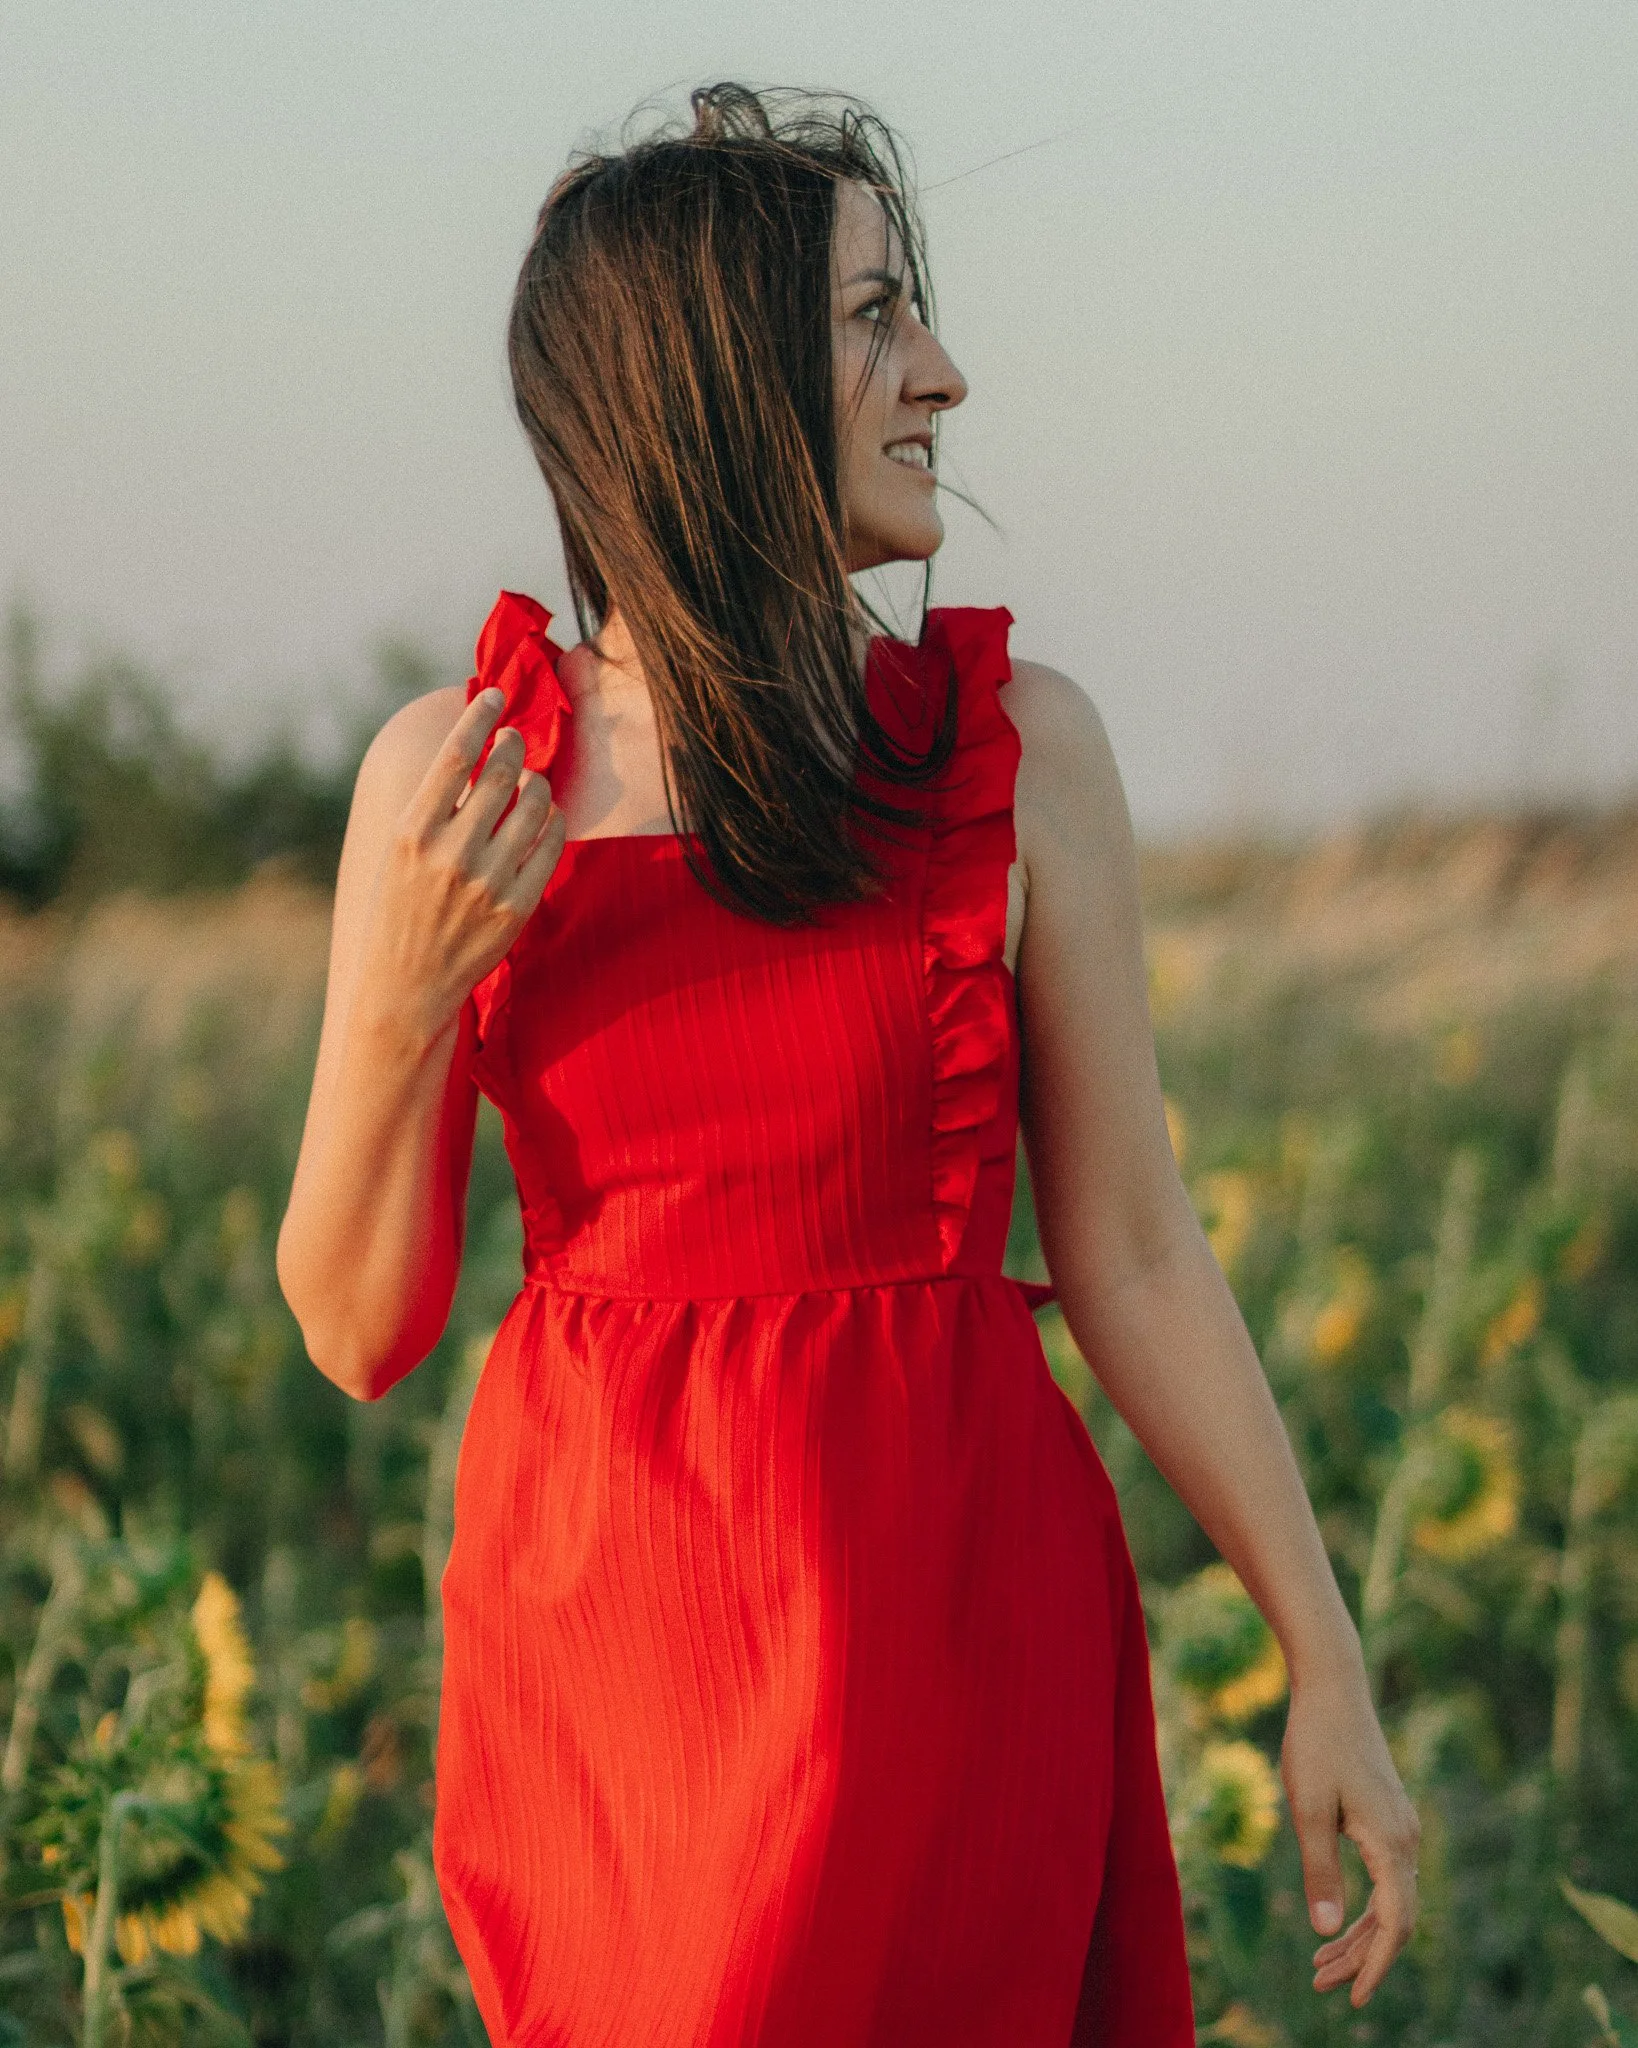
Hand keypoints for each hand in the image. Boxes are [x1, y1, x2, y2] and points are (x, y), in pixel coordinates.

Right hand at [355, 689, 566, 1047]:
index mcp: (412, 831)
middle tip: (516, 738)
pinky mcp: (516, 907)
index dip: (481, 716)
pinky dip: (553, 823)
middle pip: (501, 773)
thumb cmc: (398, 908)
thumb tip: (473, 749)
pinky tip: (545, 818)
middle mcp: (450, 853)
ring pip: (535, 805)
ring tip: (531, 781)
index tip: (496, 695)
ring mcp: (487, 882)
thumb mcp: (398, 851)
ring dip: (539, 782)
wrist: (405, 985)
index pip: (456, 755)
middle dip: (515, 744)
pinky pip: (551, 846)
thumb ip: (434, 806)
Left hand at [1280, 1664, 1419, 2006]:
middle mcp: (1406, 1839)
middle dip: (1361, 1957)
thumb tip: (1325, 1931)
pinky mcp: (1388, 1818)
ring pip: (1391, 1900)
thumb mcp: (1308, 1809)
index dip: (1374, 1965)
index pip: (1395, 1924)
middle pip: (1395, 1919)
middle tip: (1322, 1985)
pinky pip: (1386, 1879)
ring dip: (1360, 1935)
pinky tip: (1337, 1919)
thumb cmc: (1316, 1743)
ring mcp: (1401, 1828)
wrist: (1332, 1688)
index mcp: (1391, 1842)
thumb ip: (1319, 1870)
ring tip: (1321, 1964)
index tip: (1353, 1998)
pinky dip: (1364, 1907)